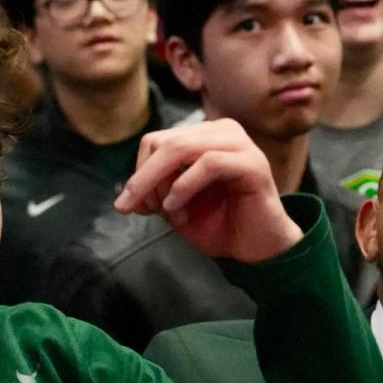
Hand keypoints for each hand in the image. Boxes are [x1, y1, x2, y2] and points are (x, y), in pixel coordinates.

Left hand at [114, 119, 302, 262]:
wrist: (258, 250)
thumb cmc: (222, 225)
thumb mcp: (177, 208)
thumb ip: (154, 193)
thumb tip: (124, 193)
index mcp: (205, 136)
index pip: (157, 141)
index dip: (139, 172)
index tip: (133, 205)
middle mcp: (222, 132)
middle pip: (165, 142)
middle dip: (143, 178)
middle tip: (131, 207)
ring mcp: (240, 144)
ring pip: (181, 148)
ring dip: (162, 183)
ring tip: (166, 211)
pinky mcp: (252, 163)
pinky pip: (208, 163)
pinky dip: (184, 185)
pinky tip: (176, 205)